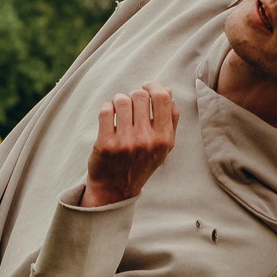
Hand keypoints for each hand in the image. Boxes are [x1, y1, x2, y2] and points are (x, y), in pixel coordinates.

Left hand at [79, 81, 176, 207]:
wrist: (115, 190)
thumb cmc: (140, 164)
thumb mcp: (163, 146)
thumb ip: (170, 119)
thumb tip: (168, 90)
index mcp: (164, 139)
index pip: (162, 98)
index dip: (153, 86)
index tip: (146, 87)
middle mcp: (146, 140)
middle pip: (140, 95)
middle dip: (133, 96)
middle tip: (130, 105)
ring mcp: (125, 142)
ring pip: (121, 100)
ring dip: (118, 101)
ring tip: (118, 110)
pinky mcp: (106, 144)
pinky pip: (106, 111)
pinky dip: (106, 109)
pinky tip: (109, 117)